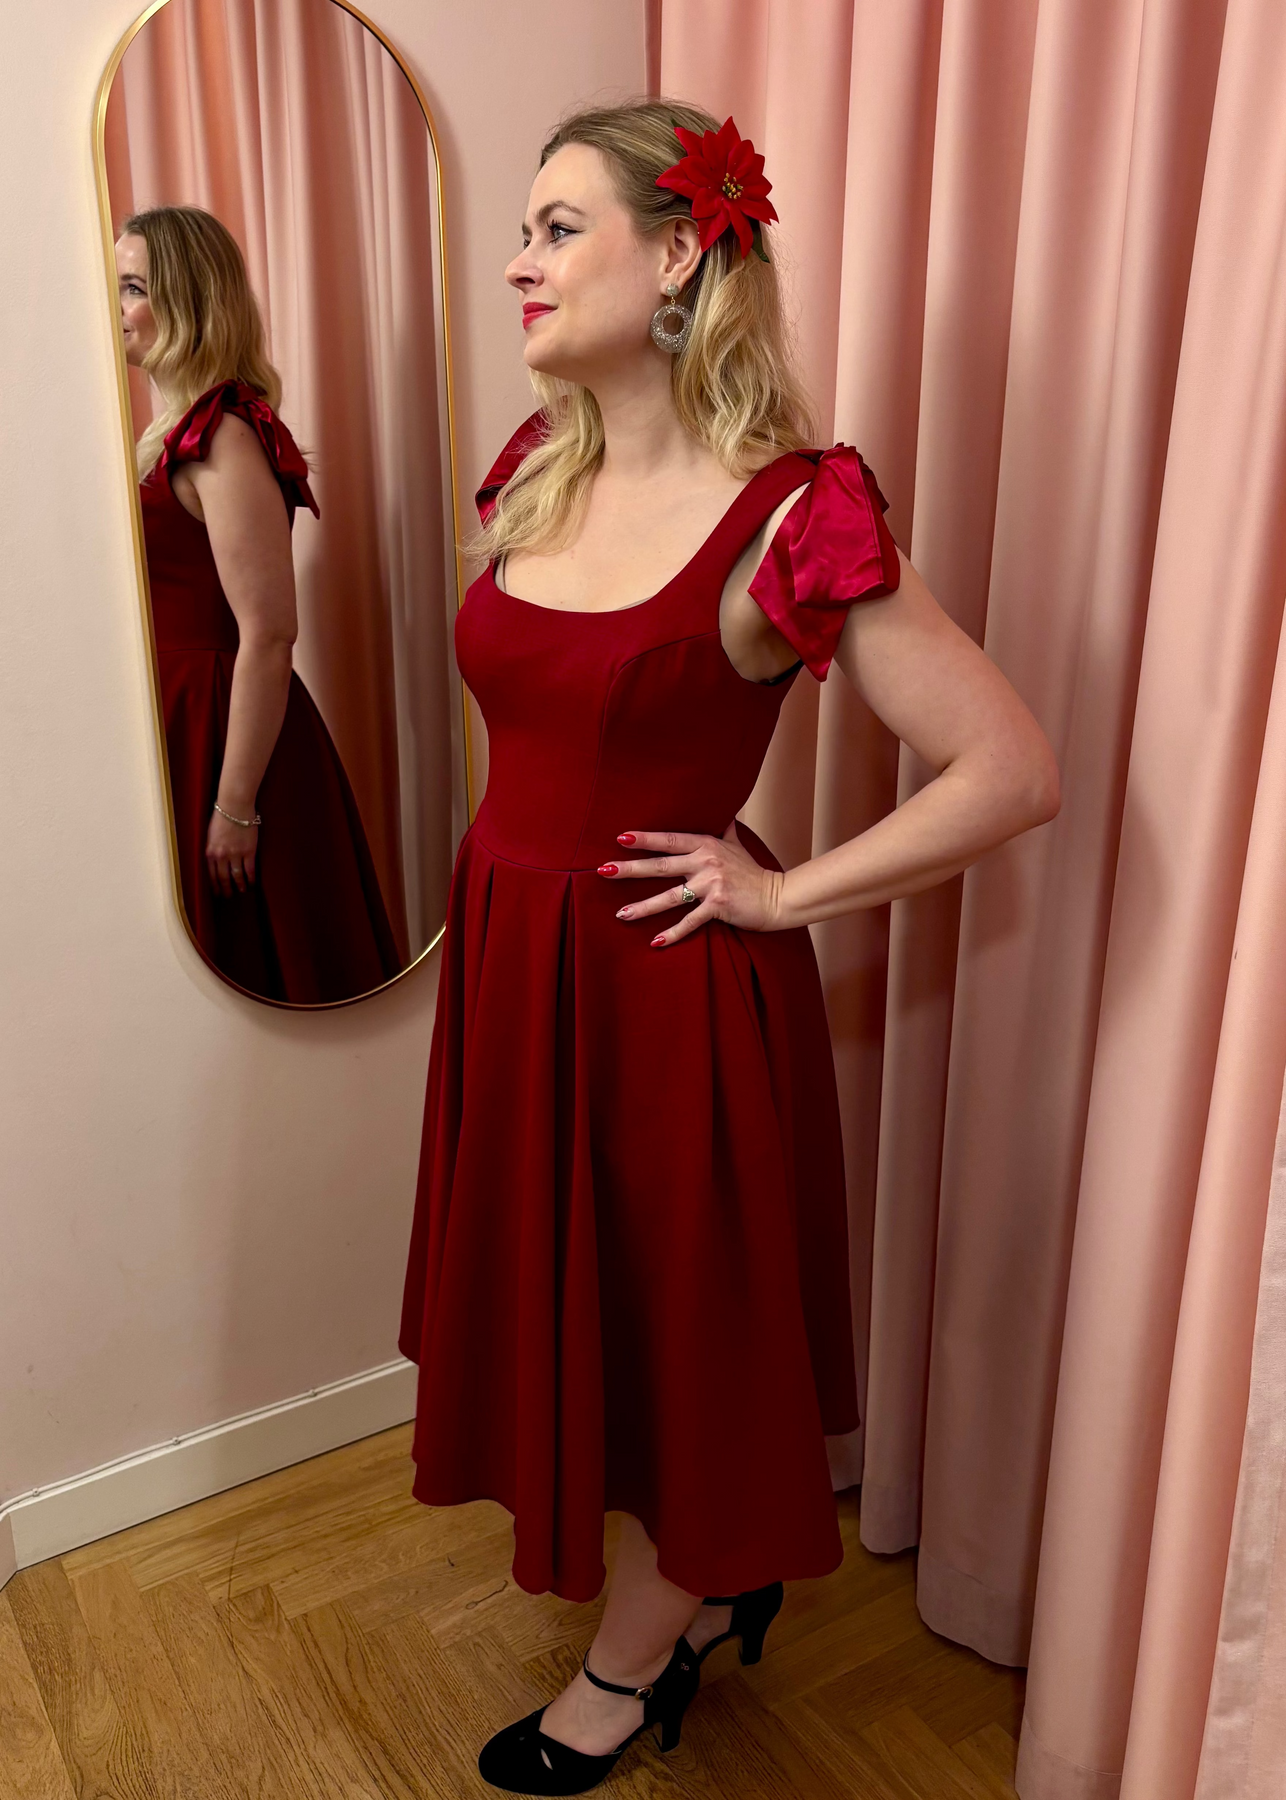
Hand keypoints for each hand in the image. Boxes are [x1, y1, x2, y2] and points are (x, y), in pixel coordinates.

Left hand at [206, 806, 257, 895]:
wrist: (235, 807)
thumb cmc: (222, 817)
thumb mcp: (210, 835)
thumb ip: (212, 849)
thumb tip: (215, 861)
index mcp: (210, 852)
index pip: (211, 875)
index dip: (215, 886)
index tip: (217, 893)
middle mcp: (221, 856)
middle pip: (223, 878)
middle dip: (226, 889)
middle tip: (228, 896)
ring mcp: (236, 854)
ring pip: (237, 876)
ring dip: (240, 885)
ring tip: (242, 890)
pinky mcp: (249, 851)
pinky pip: (250, 869)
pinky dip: (251, 878)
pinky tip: (252, 882)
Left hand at [599, 822, 783, 946]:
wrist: (778, 896)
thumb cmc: (753, 872)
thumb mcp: (738, 845)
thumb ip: (724, 828)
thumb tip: (724, 810)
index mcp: (706, 845)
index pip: (669, 840)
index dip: (645, 839)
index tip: (621, 838)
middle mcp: (706, 862)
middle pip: (661, 865)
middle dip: (631, 868)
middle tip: (604, 870)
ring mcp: (712, 885)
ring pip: (670, 897)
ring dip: (643, 907)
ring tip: (621, 914)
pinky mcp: (719, 907)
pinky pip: (690, 922)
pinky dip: (673, 933)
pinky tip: (655, 942)